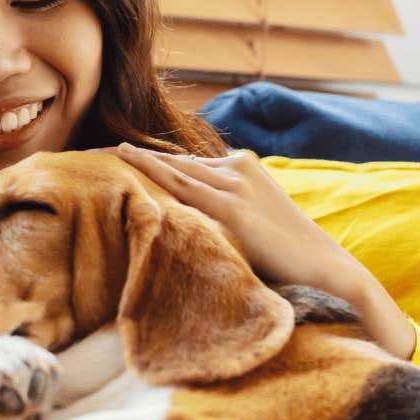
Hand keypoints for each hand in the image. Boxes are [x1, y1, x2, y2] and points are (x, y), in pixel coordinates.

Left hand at [114, 144, 413, 357]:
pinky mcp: (232, 207)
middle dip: (133, 158)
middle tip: (93, 152)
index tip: (114, 157)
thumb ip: (223, 217)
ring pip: (172, 167)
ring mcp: (235, 184)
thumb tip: (189, 231)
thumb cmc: (287, 257)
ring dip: (133, 159)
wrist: (326, 266)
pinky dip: (149, 169)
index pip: (186, 164)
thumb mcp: (252, 224)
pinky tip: (123, 159)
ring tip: (96, 154)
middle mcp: (238, 168)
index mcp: (244, 167)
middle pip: (174, 161)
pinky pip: (180, 183)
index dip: (149, 162)